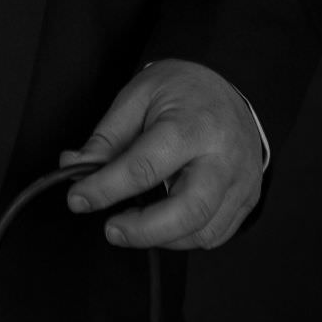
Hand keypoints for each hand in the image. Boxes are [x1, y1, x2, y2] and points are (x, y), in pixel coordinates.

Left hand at [58, 58, 262, 249]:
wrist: (228, 83)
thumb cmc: (182, 88)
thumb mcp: (138, 96)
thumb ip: (107, 137)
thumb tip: (74, 167)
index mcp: (192, 125)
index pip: (144, 167)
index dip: (105, 188)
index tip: (78, 199)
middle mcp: (223, 158)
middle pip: (188, 211)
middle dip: (143, 230)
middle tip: (111, 229)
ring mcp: (240, 181)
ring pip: (204, 232)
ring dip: (162, 238)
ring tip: (133, 224)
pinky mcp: (247, 198)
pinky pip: (217, 234)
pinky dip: (185, 238)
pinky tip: (162, 225)